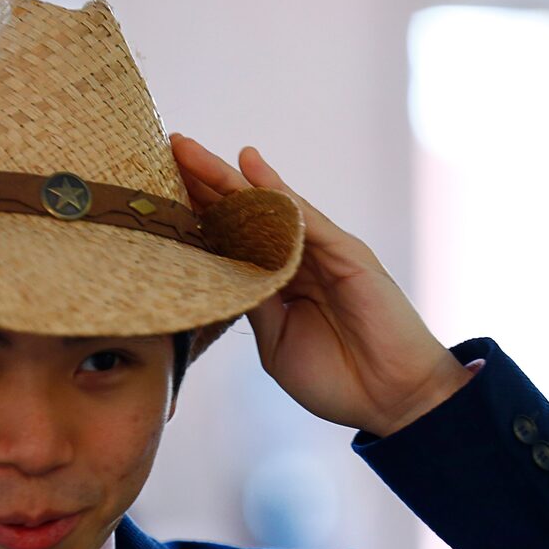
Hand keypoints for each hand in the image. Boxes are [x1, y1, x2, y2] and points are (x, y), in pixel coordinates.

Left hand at [173, 134, 470, 436]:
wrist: (392, 400)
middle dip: (205, 182)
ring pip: (267, 208)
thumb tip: (210, 271)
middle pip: (243, 213)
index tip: (156, 192)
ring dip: (227, 178)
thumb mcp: (275, 340)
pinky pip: (305, 219)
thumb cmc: (336, 378)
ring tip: (189, 151)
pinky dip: (277, 193)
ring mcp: (324, 253)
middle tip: (167, 148)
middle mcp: (299, 259)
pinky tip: (249, 168)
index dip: (198, 213)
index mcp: (279, 281)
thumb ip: (250, 301)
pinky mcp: (347, 254)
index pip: (232, 238)